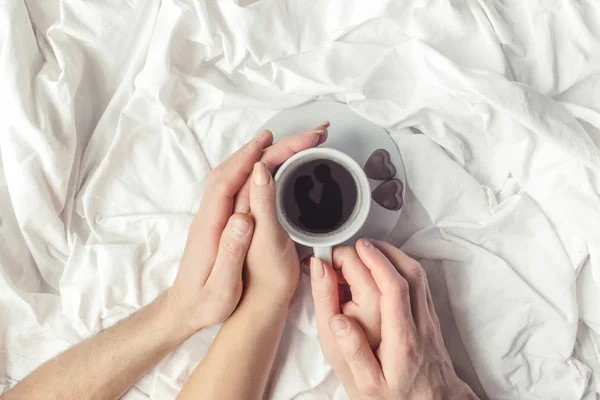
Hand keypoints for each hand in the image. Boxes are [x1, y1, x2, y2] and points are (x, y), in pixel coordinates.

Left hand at [170, 122, 329, 331]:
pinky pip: (233, 185)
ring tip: (280, 141)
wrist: (184, 309)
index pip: (228, 183)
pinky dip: (249, 168)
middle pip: (232, 171)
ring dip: (253, 155)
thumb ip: (230, 252)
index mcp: (210, 227)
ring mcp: (212, 215)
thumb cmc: (205, 303)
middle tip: (292, 138)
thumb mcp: (221, 287)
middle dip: (260, 149)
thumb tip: (244, 217)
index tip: (269, 142)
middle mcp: (208, 215)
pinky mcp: (218, 219)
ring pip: (231, 174)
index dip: (248, 159)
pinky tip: (263, 166)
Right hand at [311, 239, 478, 399]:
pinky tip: (388, 267)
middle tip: (359, 244)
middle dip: (383, 251)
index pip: (395, 288)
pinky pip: (421, 283)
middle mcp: (420, 323)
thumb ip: (353, 352)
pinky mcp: (431, 320)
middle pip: (410, 273)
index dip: (377, 263)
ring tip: (371, 249)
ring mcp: (429, 320)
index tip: (359, 249)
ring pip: (419, 275)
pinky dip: (403, 267)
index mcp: (403, 338)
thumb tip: (338, 321)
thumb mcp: (370, 385)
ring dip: (395, 255)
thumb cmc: (400, 397)